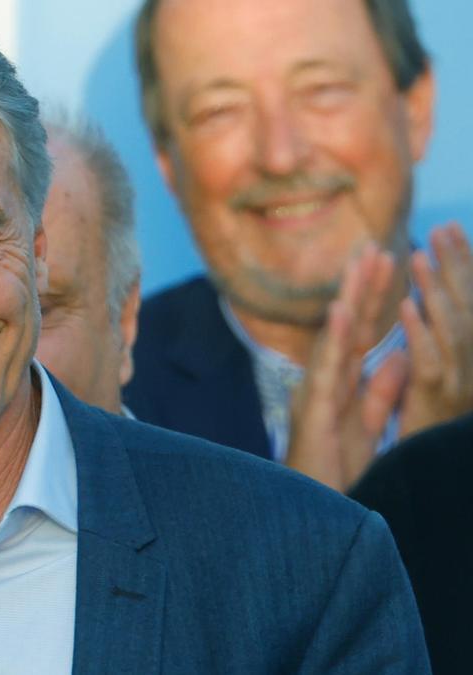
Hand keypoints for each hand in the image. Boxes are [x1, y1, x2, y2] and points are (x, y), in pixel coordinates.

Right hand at [286, 246, 405, 490]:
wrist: (314, 513)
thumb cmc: (336, 476)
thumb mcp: (368, 427)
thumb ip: (381, 392)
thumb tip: (396, 356)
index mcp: (343, 385)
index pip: (362, 332)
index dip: (375, 298)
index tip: (388, 261)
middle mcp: (326, 382)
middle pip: (348, 327)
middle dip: (362, 286)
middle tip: (375, 245)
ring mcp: (316, 393)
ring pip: (335, 338)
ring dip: (348, 298)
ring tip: (360, 263)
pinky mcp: (312, 412)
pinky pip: (325, 370)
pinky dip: (332, 339)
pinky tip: (340, 311)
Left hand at [397, 223, 472, 438]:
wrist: (425, 486)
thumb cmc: (426, 438)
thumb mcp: (431, 392)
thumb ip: (428, 353)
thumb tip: (420, 320)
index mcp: (467, 363)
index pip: (468, 306)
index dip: (462, 268)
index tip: (450, 230)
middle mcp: (470, 371)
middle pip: (467, 309)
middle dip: (457, 266)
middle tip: (442, 227)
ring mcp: (456, 387)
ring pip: (452, 330)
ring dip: (437, 290)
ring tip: (420, 255)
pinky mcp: (434, 405)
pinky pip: (428, 363)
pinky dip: (419, 332)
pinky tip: (407, 306)